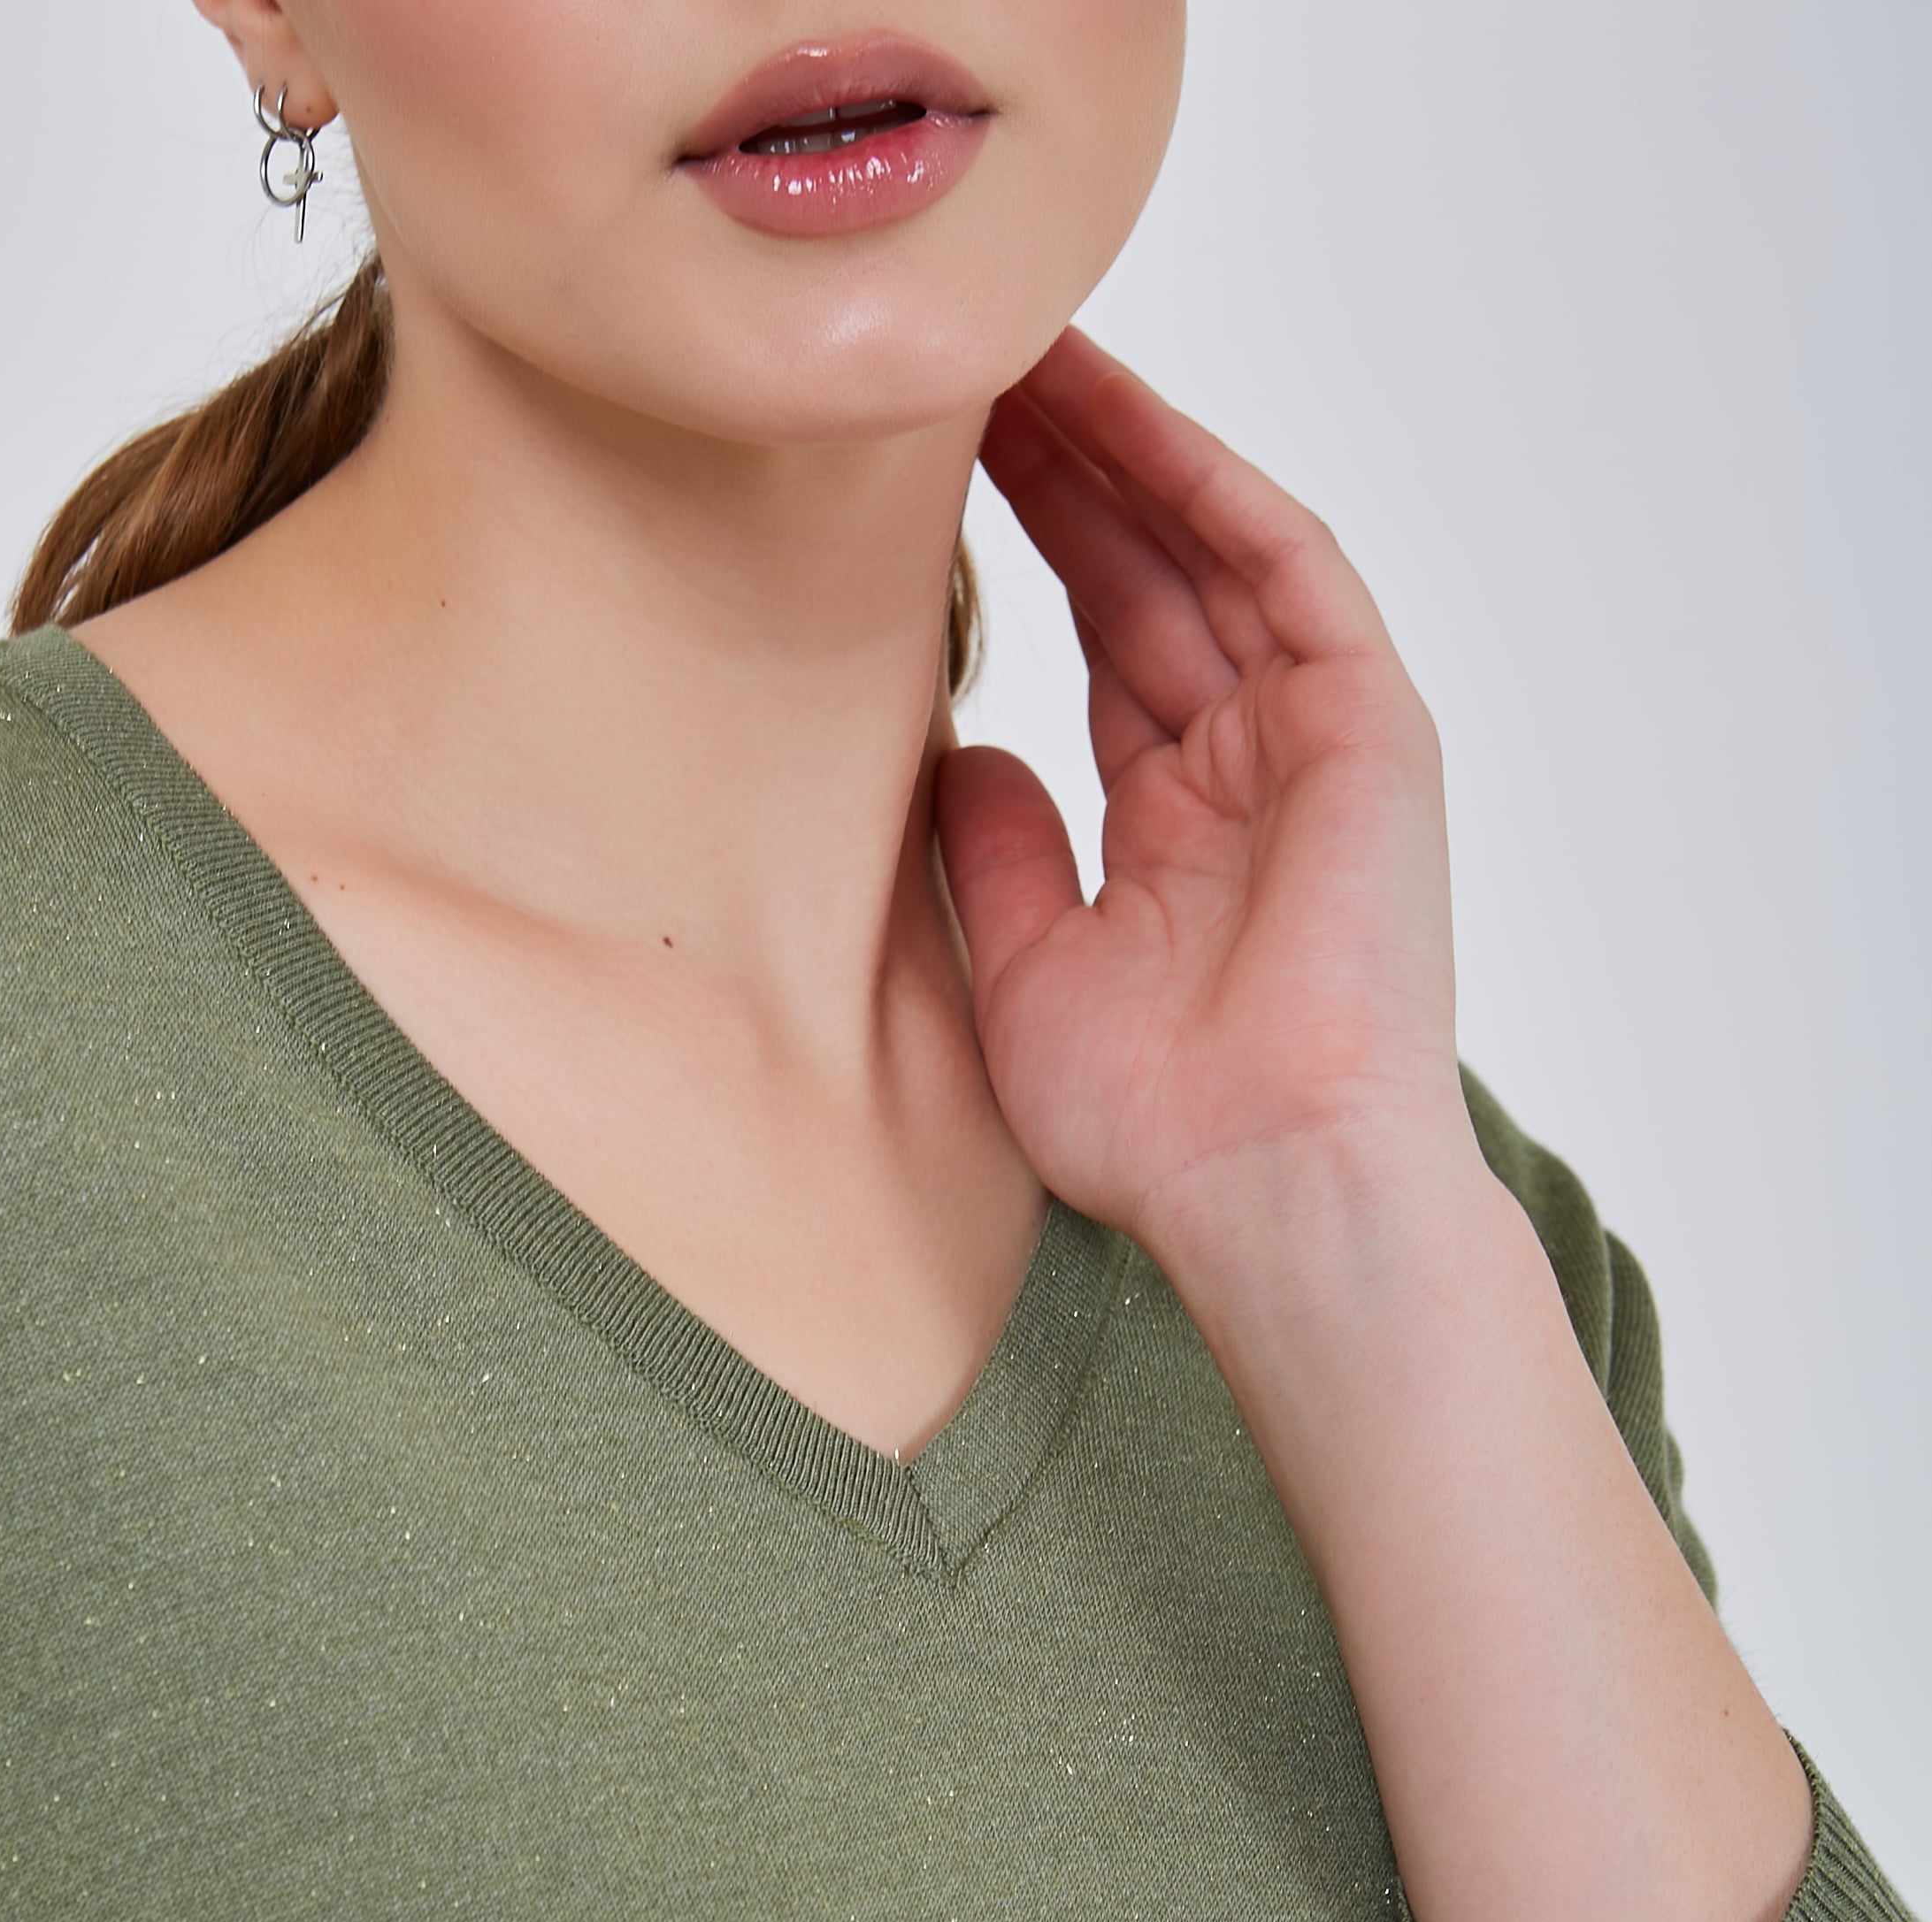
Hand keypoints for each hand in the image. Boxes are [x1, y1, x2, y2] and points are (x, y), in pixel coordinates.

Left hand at [937, 328, 1470, 1306]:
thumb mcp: (1029, 971)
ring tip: (1023, 354)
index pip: (1100, 645)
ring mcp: (1314, 740)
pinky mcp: (1370, 727)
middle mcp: (1249, 766)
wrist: (1264, 1184)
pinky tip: (1126, 417)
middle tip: (964, 366)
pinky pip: (1287, 572)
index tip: (934, 472)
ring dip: (1122, 449)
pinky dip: (1208, 487)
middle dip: (1064, 469)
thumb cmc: (1156, 1127)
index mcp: (1177, 826)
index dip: (1027, 548)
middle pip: (1149, 576)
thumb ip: (1000, 852)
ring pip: (1209, 551)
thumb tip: (957, 753)